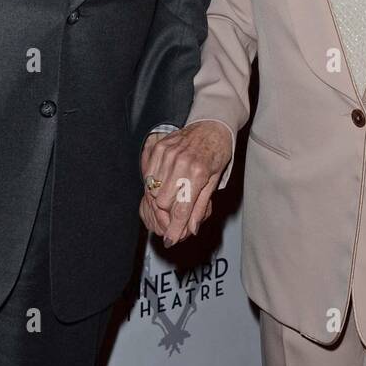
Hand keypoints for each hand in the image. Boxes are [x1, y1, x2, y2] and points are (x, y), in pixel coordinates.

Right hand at [139, 121, 231, 246]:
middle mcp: (181, 162)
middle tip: (175, 218)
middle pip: (163, 202)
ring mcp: (168, 154)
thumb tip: (192, 229)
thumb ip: (201, 206)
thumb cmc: (217, 153)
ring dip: (160, 201)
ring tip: (172, 201)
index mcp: (199, 172)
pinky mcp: (159, 148)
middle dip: (168, 215)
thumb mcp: (214, 181)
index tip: (172, 240)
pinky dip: (155, 185)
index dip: (175, 228)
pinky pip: (149, 175)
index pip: (182, 208)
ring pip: (154, 190)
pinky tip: (165, 185)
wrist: (212, 125)